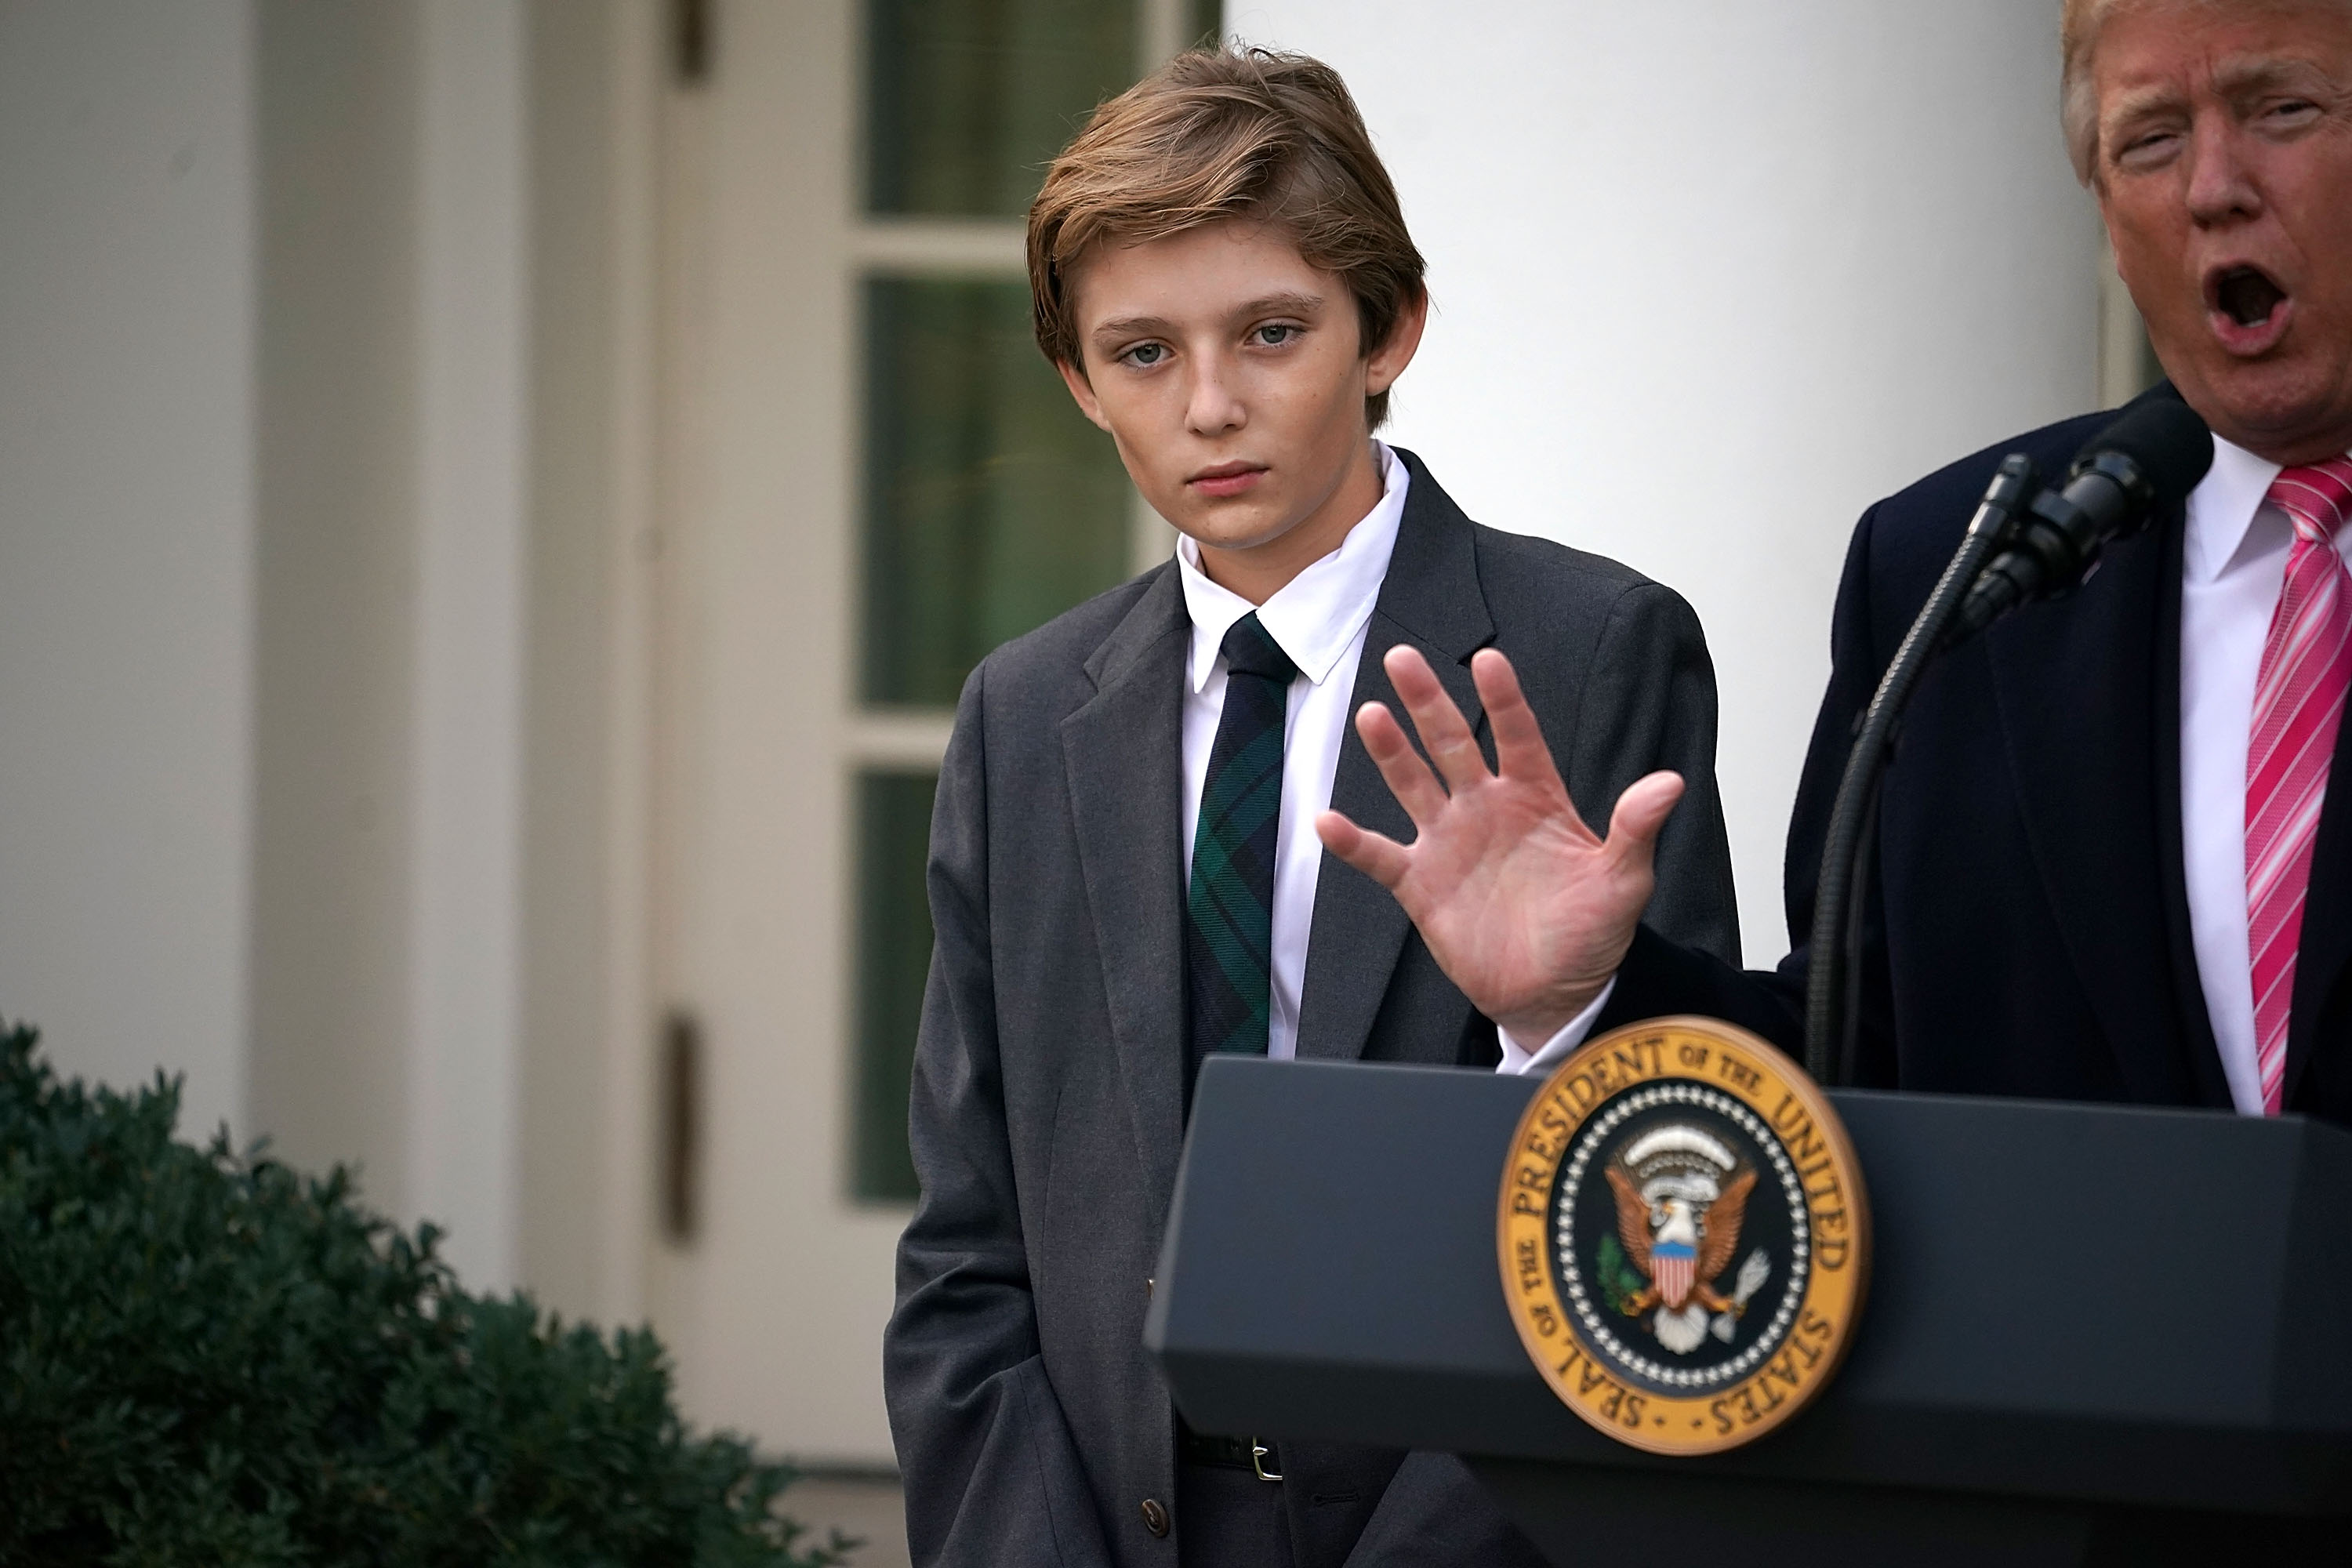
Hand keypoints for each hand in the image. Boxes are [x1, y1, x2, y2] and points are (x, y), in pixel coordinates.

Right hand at [1314, 645, 1682, 1048]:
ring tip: (1371, 715)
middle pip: (1451, 743)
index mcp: (1536, 798)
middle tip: (1402, 658)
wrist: (1557, 992)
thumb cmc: (1593, 932)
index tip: (1488, 660)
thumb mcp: (1623, 880)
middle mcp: (1487, 809)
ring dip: (1390, 752)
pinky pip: (1380, 856)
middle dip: (1427, 702)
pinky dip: (1353, 842)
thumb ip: (1635, 828)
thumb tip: (1670, 783)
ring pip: (1412, 784)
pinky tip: (1329, 821)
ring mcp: (1449, 842)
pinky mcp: (1421, 883)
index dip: (1503, 699)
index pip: (1517, 735)